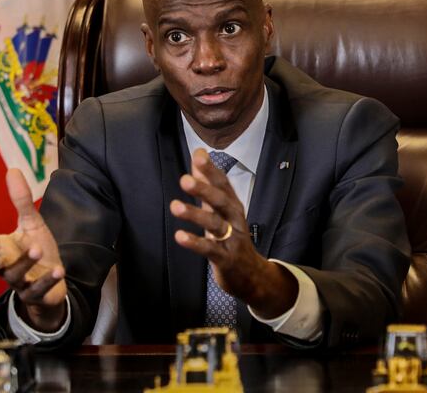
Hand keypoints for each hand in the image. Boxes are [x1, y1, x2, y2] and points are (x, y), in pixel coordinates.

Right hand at [0, 169, 67, 331]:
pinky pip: (37, 290)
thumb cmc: (36, 249)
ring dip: (25, 262)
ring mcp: (19, 282)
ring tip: (37, 249)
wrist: (53, 280)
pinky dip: (46, 280)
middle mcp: (4, 267)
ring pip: (14, 276)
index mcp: (1, 248)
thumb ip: (21, 201)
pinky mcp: (35, 293)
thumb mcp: (31, 223)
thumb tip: (12, 169)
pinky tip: (58, 270)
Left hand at [171, 148, 297, 318]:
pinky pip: (210, 249)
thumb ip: (207, 182)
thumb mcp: (221, 209)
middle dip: (204, 189)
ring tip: (175, 206)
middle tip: (184, 179)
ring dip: (195, 214)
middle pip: (221, 201)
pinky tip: (179, 236)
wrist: (251, 274)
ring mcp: (231, 239)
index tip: (199, 155)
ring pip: (214, 224)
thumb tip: (198, 153)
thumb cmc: (232, 236)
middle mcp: (234, 219)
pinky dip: (195, 243)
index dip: (211, 170)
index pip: (223, 184)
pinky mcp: (225, 259)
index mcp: (233, 205)